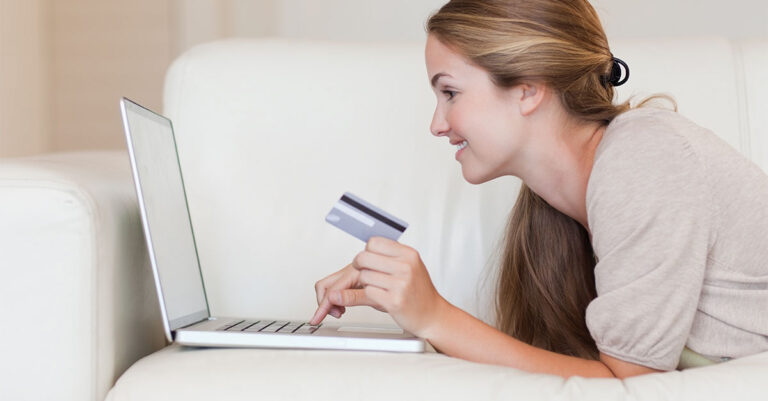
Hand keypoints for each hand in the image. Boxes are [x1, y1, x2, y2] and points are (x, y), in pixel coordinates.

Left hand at [310, 236, 445, 337]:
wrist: (432, 315)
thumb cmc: (419, 291)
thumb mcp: (410, 267)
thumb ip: (390, 256)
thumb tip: (365, 248)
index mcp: (408, 254)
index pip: (374, 242)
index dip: (367, 251)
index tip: (367, 259)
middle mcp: (406, 266)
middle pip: (364, 257)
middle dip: (358, 265)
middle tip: (362, 272)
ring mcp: (400, 284)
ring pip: (363, 275)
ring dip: (364, 283)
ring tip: (376, 286)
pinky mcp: (394, 301)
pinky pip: (367, 292)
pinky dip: (367, 294)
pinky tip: (377, 296)